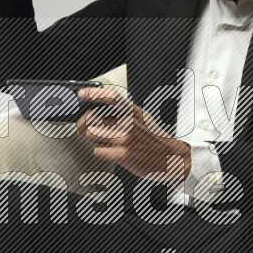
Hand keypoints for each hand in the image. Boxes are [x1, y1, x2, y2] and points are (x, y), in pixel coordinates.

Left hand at [76, 86, 191, 181]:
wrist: (170, 158)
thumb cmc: (153, 138)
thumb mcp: (142, 118)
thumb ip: (123, 113)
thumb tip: (97, 110)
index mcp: (134, 112)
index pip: (112, 97)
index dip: (94, 94)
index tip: (82, 94)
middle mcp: (128, 123)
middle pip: (92, 118)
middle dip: (84, 123)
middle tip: (84, 126)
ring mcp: (125, 139)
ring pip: (91, 134)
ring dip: (93, 138)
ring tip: (103, 140)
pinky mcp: (122, 155)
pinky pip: (97, 150)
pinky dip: (101, 151)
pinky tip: (111, 151)